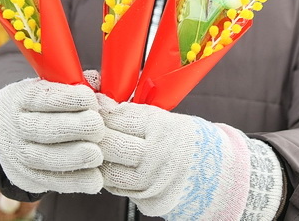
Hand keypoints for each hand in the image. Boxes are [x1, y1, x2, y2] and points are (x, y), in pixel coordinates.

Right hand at [0, 77, 104, 194]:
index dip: (66, 98)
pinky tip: (95, 180)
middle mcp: (13, 126)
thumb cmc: (43, 106)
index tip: (90, 99)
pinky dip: (74, 182)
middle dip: (72, 128)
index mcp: (20, 98)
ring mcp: (16, 154)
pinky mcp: (25, 177)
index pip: (40, 97)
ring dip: (73, 157)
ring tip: (96, 155)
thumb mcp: (50, 88)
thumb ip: (73, 83)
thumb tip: (96, 81)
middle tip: (97, 127)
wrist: (11, 133)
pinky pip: (49, 182)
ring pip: (42, 158)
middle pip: (41, 128)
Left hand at [97, 96, 284, 219]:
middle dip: (93, 136)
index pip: (116, 117)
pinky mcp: (149, 200)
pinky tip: (113, 168)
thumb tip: (95, 96)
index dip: (99, 112)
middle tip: (86, 129)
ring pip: (108, 172)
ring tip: (98, 150)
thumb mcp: (160, 116)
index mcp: (160, 127)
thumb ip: (129, 111)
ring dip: (98, 160)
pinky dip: (110, 178)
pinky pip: (118, 190)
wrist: (212, 170)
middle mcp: (156, 155)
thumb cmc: (179, 138)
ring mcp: (152, 182)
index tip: (90, 108)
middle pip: (108, 144)